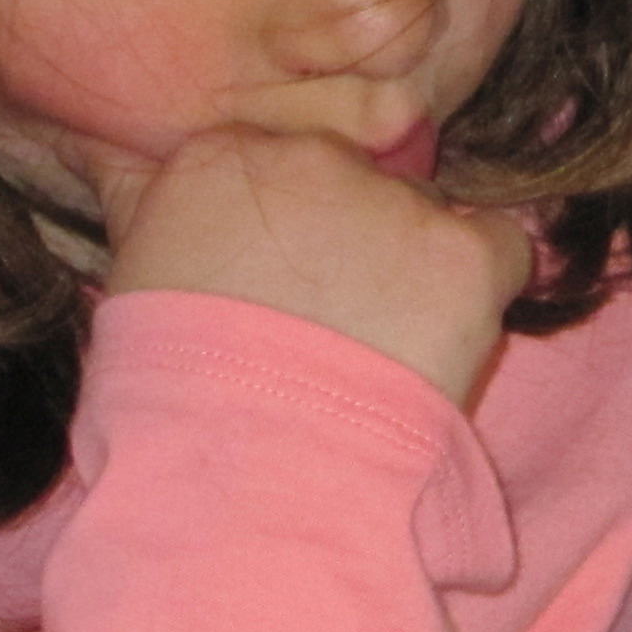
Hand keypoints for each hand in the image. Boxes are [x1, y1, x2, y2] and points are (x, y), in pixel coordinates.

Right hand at [98, 129, 533, 406]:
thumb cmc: (173, 406)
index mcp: (216, 160)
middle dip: (353, 236)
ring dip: (415, 267)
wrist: (250, 472)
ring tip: (381, 351)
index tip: (280, 279)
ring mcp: (391, 201)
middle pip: (355, 177)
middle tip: (336, 319)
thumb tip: (174, 209)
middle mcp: (306, 158)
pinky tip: (440, 347)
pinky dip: (484, 292)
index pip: (275, 160)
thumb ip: (173, 229)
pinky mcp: (462, 252)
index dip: (290, 222)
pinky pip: (498, 248)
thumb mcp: (133, 292)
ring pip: (425, 214)